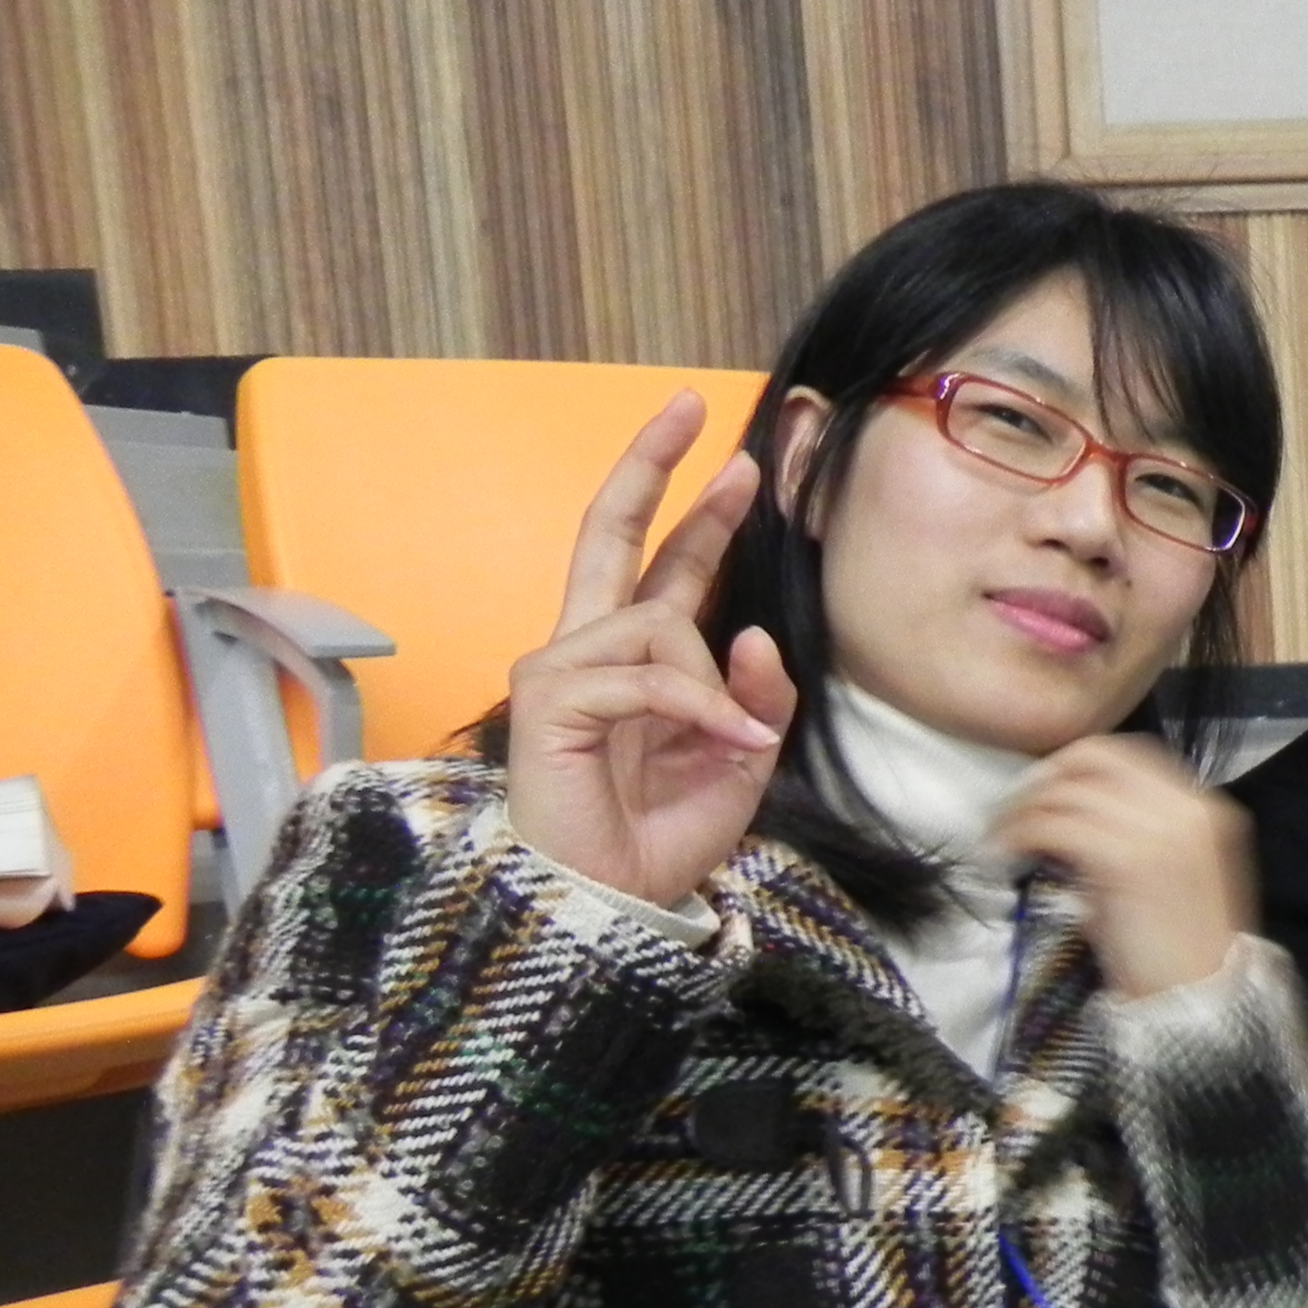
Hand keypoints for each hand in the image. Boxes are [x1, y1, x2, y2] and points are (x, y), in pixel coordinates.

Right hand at [504, 394, 785, 907]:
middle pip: (611, 534)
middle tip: (686, 405)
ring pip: (658, 624)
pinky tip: (727, 742)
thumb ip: (757, 692)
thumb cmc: (660, 834)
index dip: (695, 509)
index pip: (660, 565)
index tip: (738, 458)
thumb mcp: (739, 755)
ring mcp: (558, 669)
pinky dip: (699, 709)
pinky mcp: (550, 701)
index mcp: (631, 660)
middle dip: (650, 468)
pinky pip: (649, 678)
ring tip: (728, 740)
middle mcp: (585, 649)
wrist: (613, 902)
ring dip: (709, 684)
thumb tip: (756, 633)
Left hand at [995, 734, 1253, 998]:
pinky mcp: (1128, 860)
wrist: (1201, 1003)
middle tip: (1015, 809)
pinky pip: (1056, 824)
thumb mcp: (1167, 876)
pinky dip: (1021, 833)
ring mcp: (1161, 831)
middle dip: (1046, 777)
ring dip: (1023, 809)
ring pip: (1068, 790)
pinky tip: (1007, 854)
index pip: (1129, 753)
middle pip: (1096, 757)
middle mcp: (1187, 809)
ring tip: (1002, 837)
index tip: (1046, 792)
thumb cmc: (1180, 952)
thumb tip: (1072, 811)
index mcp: (1203, 809)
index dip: (1076, 766)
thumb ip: (1135, 833)